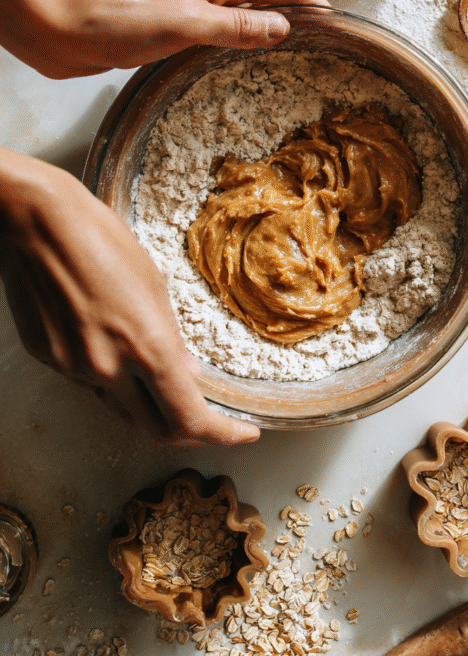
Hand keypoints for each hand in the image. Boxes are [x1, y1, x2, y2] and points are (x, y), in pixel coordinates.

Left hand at [0, 0, 327, 78]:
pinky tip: (250, 58)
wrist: (61, 26)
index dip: (314, 0)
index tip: (341, 24)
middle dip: (301, 11)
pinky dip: (245, 40)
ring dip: (274, 26)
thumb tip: (284, 27)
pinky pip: (224, 30)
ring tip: (302, 51)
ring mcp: (193, 4)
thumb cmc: (116, 16)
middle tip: (331, 43)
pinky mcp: (176, 25)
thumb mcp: (184, 22)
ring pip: (248, 12)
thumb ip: (236, 26)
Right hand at [0, 148, 259, 445]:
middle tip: (207, 419)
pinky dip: (108, 377)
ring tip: (156, 377)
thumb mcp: (152, 284)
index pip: (191, 418)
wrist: (38, 220)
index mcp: (146, 347)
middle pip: (155, 429)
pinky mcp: (48, 359)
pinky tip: (111, 345)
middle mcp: (109, 368)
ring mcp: (74, 368)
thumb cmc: (99, 237)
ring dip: (144, 403)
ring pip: (119, 407)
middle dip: (186, 431)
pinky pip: (86, 383)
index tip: (242, 434)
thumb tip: (185, 372)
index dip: (222, 435)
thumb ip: (168, 337)